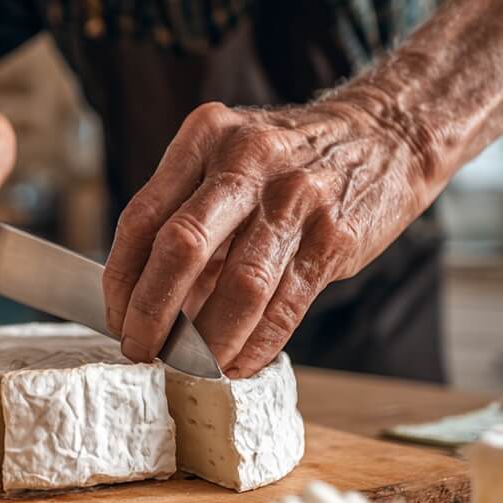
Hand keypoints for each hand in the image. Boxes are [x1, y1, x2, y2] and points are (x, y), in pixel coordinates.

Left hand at [103, 99, 434, 377]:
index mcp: (206, 136)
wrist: (385, 135)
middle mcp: (247, 159)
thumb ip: (190, 212)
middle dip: (152, 313)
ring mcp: (296, 197)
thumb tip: (145, 298)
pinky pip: (285, 306)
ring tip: (190, 367)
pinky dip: (256, 345)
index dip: (122, 280)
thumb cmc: (291, 157)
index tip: (116, 319)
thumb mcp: (231, 157)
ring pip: (238, 286)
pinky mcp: (334, 236)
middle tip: (141, 351)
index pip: (142, 218)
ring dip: (207, 341)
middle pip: (181, 248)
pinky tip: (238, 364)